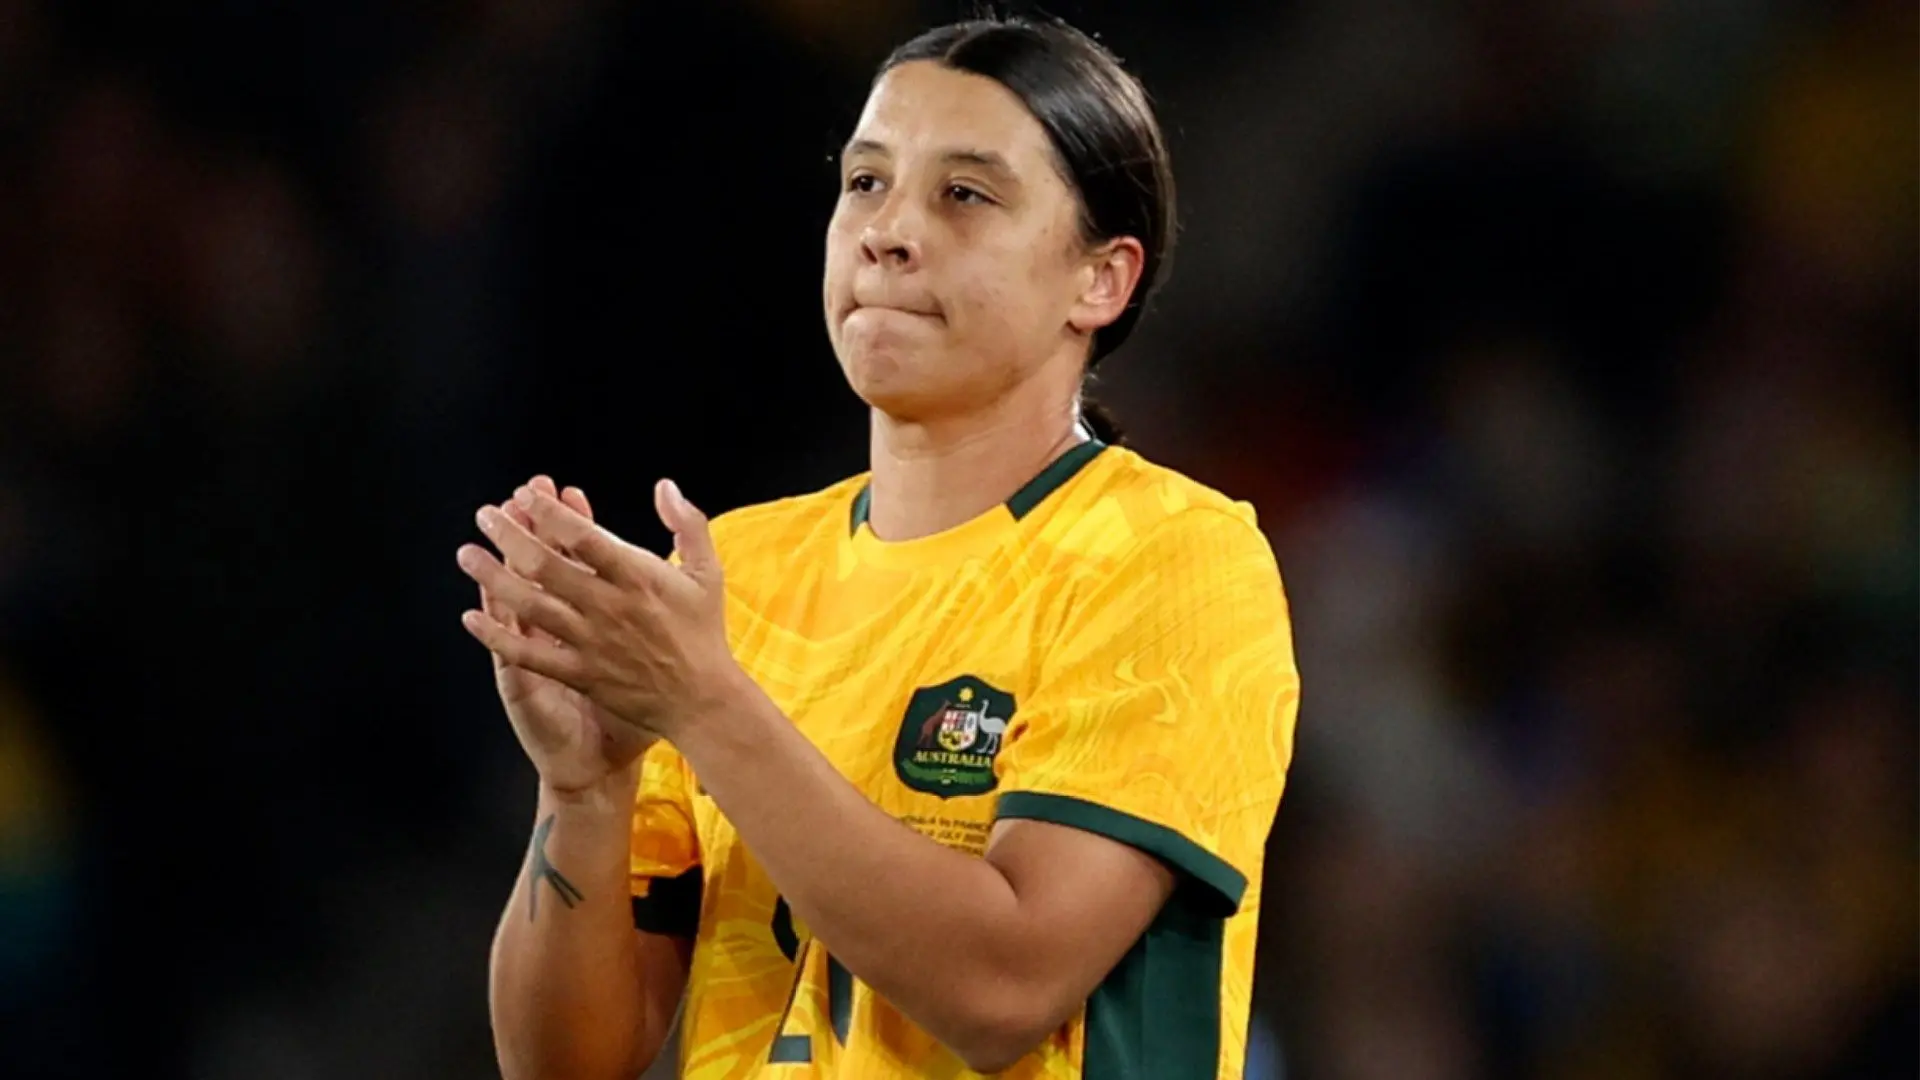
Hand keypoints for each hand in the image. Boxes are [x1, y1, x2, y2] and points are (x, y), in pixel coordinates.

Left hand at [457, 477, 741, 743]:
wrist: (701, 701)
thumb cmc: (703, 634)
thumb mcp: (707, 572)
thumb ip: (687, 524)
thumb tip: (665, 486)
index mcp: (639, 577)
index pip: (585, 536)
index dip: (550, 512)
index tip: (527, 494)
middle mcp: (610, 607)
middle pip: (546, 565)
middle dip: (509, 535)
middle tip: (485, 515)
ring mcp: (591, 642)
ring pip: (531, 605)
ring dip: (493, 578)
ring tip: (467, 555)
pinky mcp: (580, 674)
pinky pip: (529, 654)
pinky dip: (498, 636)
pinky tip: (473, 619)